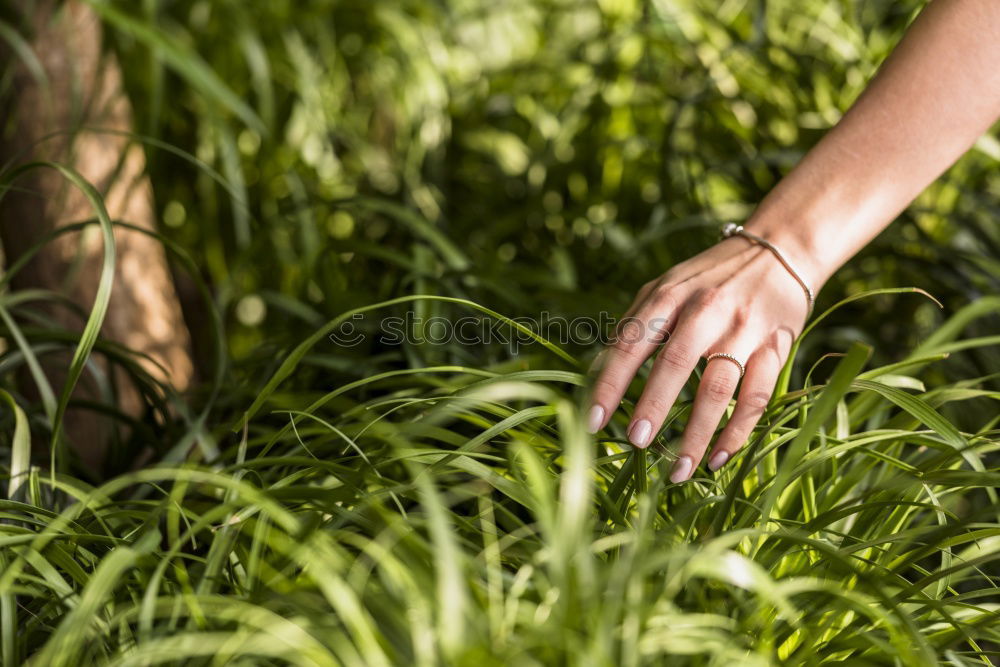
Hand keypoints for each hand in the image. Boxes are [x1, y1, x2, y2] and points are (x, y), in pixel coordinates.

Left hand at [587, 234, 812, 481]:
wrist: (781, 250)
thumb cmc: (709, 278)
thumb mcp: (665, 287)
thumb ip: (633, 326)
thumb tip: (594, 376)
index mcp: (669, 294)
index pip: (632, 342)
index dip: (611, 383)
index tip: (593, 421)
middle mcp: (707, 310)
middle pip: (676, 363)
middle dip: (653, 406)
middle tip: (636, 442)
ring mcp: (744, 329)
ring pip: (719, 388)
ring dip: (697, 433)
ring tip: (678, 470)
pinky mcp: (776, 347)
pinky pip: (756, 397)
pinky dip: (737, 432)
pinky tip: (717, 458)